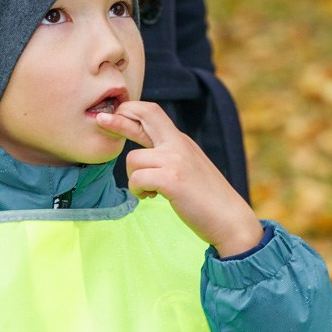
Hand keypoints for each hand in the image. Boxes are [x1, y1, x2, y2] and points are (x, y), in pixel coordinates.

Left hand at [96, 101, 263, 257]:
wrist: (230, 220)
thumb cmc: (206, 199)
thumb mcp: (188, 168)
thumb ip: (168, 156)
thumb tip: (145, 154)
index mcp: (180, 141)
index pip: (152, 113)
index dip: (129, 111)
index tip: (111, 116)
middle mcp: (178, 144)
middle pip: (145, 114)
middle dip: (118, 117)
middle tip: (102, 120)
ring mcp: (176, 160)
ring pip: (132, 159)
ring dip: (133, 178)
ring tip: (148, 192)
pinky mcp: (172, 179)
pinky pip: (137, 179)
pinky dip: (138, 190)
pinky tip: (150, 197)